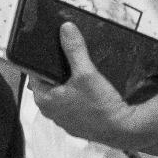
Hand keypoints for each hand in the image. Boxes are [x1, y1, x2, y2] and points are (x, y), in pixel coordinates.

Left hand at [27, 20, 147, 147]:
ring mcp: (65, 121)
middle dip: (57, 73)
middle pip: (48, 85)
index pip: (34, 75)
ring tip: (80, 72)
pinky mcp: (79, 126)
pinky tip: (89, 90)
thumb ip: (74, 49)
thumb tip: (66, 29)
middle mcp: (51, 113)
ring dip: (68, 85)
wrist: (123, 129)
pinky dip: (78, 98)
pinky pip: (74, 107)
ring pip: (62, 96)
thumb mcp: (86, 72)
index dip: (41, 62)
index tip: (50, 51)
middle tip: (68, 59)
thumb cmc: (100, 105)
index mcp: (44, 100)